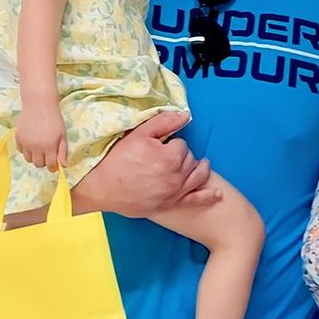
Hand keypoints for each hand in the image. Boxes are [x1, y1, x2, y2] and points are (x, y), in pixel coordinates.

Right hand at [16, 102, 66, 171]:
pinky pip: (20, 151)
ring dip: (34, 156)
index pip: (50, 166)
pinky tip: (31, 142)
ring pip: (28, 159)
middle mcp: (36, 147)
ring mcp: (26, 143)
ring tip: (38, 147)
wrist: (39, 104)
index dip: (53, 166)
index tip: (54, 163)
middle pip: (38, 165)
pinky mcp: (18, 138)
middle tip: (47, 153)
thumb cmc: (54, 119)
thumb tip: (63, 166)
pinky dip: (26, 149)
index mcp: (50, 147)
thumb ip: (63, 151)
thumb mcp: (62, 135)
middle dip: (43, 162)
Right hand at [72, 111, 219, 218]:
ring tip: (201, 164)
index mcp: (171, 156)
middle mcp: (177, 176)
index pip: (181, 144)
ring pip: (197, 176)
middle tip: (167, 155)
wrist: (101, 187)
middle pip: (190, 160)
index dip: (170, 143)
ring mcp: (176, 192)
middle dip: (182, 155)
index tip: (159, 146)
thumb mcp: (138, 134)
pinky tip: (217, 194)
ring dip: (200, 169)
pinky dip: (208, 196)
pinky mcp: (171, 204)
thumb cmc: (117, 159)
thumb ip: (164, 121)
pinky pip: (195, 200)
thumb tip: (185, 114)